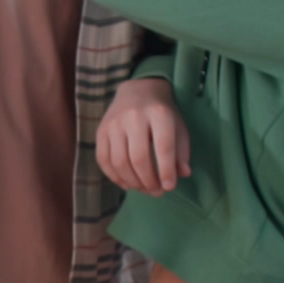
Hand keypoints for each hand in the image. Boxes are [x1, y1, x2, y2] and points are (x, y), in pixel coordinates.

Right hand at [95, 76, 189, 194]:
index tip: (170, 187)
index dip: (166, 171)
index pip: (163, 147)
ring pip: (120, 162)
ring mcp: (114, 123)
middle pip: (139, 157)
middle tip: (157, 192)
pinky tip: (127, 183)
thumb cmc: (163, 114)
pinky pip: (104, 160)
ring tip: (144, 189)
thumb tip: (182, 174)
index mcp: (159, 113)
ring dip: (133, 182)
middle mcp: (134, 116)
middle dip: (148, 181)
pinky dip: (115, 177)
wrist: (138, 90)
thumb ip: (182, 152)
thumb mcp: (179, 127)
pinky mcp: (101, 130)